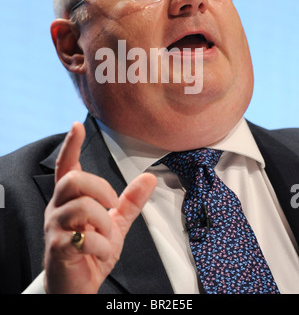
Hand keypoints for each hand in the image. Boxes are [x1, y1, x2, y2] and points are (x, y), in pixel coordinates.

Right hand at [43, 122, 156, 293]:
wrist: (77, 287)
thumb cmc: (91, 251)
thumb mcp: (116, 223)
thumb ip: (130, 201)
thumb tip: (149, 177)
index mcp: (70, 199)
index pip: (66, 166)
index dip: (71, 145)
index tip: (78, 126)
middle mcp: (58, 209)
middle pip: (74, 180)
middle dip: (101, 188)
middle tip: (112, 203)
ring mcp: (55, 228)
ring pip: (81, 207)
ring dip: (103, 221)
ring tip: (106, 234)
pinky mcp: (58, 248)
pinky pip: (83, 238)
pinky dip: (100, 245)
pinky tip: (99, 252)